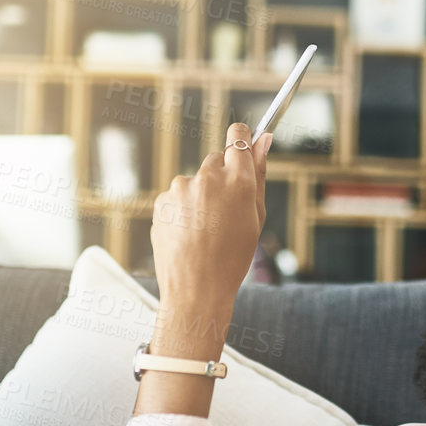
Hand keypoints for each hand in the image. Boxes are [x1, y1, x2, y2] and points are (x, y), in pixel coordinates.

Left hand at [149, 123, 271, 356]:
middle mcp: (207, 178)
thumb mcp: (255, 217)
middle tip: (227, 210)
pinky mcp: (161, 202)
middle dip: (222, 177)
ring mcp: (180, 188)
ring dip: (200, 196)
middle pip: (216, 160)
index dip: (241, 140)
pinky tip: (189, 234)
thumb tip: (263, 139)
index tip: (243, 147)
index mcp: (237, 180)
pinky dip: (183, 210)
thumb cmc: (232, 257)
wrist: (196, 289)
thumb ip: (258, 174)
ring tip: (205, 230)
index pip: (237, 136)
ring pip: (195, 181)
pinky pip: (176, 197)